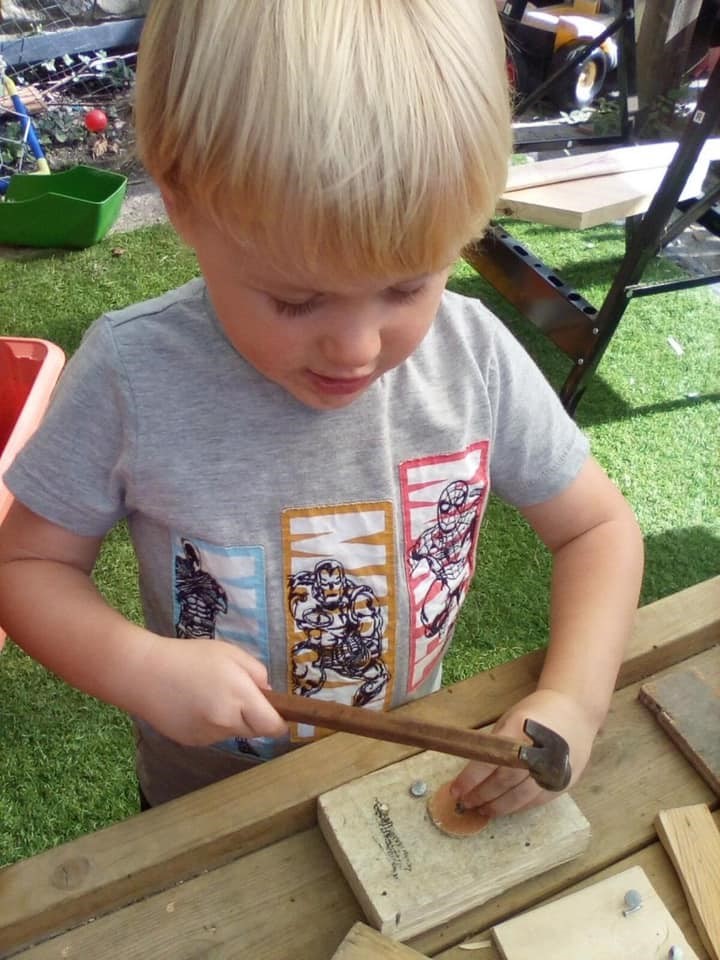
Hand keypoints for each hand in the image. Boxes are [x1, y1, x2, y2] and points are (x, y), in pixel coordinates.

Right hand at [135, 635, 287, 745]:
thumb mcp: (230, 653)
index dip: (279, 722)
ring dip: (232, 720)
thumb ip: (257, 672)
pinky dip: (212, 725)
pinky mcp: (193, 742)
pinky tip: (194, 706)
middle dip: (254, 717)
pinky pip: (214, 736)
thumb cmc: (189, 656)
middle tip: (237, 694)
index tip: (279, 714)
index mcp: (240, 697)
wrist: (143, 674)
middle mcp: (227, 721)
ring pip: (233, 733)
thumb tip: (268, 694)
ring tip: (209, 696)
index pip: (272, 725)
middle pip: (255, 730)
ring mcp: (208, 736)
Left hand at [449, 689, 597, 817]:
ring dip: (498, 806)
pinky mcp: (564, 782)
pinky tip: (505, 808)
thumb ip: (496, 744)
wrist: (575, 711)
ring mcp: (553, 770)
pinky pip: (536, 800)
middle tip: (466, 803)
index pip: (490, 761)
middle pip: (504, 781)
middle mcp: (538, 753)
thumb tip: (474, 771)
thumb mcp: (511, 719)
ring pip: (520, 796)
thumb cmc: (536, 713)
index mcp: (519, 732)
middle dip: (482, 795)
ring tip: (482, 810)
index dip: (470, 779)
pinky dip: (518, 806)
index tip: (455, 790)